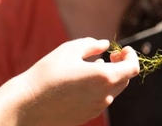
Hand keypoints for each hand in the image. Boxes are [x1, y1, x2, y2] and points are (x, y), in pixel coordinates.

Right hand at [13, 37, 138, 125]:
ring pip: (112, 91)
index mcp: (105, 77)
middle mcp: (104, 96)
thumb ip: (92, 44)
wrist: (28, 103)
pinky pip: (99, 101)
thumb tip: (105, 45)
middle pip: (124, 80)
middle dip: (122, 66)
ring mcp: (95, 109)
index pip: (133, 68)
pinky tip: (82, 81)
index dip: (131, 56)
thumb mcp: (70, 49)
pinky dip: (98, 89)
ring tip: (94, 66)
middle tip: (111, 55)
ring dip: (109, 77)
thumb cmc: (48, 73)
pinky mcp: (85, 117)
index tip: (122, 49)